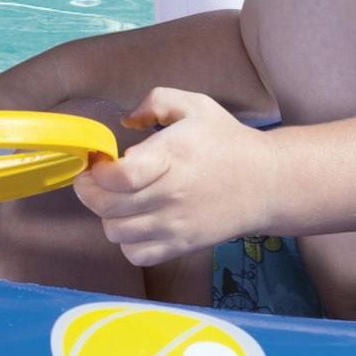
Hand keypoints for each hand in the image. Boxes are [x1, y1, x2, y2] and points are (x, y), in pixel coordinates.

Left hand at [73, 87, 273, 267]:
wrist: (267, 182)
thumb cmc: (227, 142)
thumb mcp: (195, 105)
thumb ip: (155, 101)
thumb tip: (126, 120)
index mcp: (171, 157)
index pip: (120, 177)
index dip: (97, 172)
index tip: (99, 161)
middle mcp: (170, 195)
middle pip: (108, 207)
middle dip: (89, 192)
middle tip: (93, 181)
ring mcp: (176, 225)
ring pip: (116, 233)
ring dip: (108, 216)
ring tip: (117, 201)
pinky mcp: (181, 245)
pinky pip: (136, 255)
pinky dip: (128, 242)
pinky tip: (135, 223)